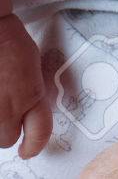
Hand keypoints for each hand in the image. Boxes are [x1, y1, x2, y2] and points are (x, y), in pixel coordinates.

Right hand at [0, 12, 52, 158]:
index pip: (39, 134)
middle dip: (7, 129)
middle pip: (7, 139)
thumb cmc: (11, 43)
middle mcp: (7, 109)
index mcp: (30, 96)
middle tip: (5, 112)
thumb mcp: (32, 71)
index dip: (34, 145)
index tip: (30, 149)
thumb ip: (31, 95)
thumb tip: (27, 112)